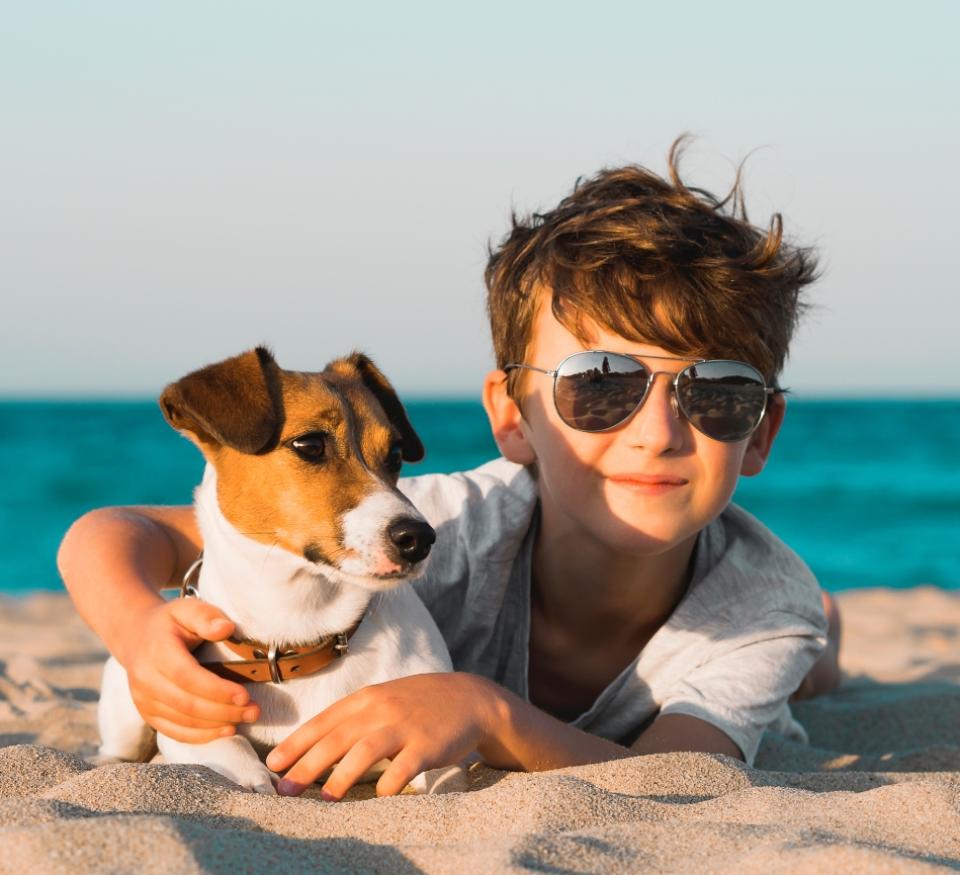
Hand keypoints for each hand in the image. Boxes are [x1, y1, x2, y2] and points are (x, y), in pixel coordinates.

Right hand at [120, 598, 259, 741]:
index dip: (216, 690)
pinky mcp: (147, 714)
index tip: (245, 695)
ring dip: (216, 725)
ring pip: (182, 721)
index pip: (187, 677)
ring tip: (246, 719)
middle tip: (254, 711)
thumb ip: (206, 616)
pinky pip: (174, 731)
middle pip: (187, 704)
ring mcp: (143, 700)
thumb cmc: (170, 622)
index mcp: (157, 652)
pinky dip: (201, 736)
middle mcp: (145, 680)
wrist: (135, 636)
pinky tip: (225, 730)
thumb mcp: (186, 608)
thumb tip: (226, 628)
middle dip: (223, 711)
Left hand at [265, 672, 503, 798]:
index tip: (273, 764)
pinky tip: (377, 798)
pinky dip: (387, 784)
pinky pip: (403, 768)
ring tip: (323, 800)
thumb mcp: (384, 699)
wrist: (470, 698)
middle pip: (337, 738)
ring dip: (340, 777)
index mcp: (367, 698)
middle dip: (306, 765)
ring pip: (365, 751)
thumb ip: (354, 717)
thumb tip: (313, 745)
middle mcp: (382, 709)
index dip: (296, 743)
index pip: (323, 721)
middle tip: (284, 790)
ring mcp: (405, 726)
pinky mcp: (427, 745)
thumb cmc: (419, 703)